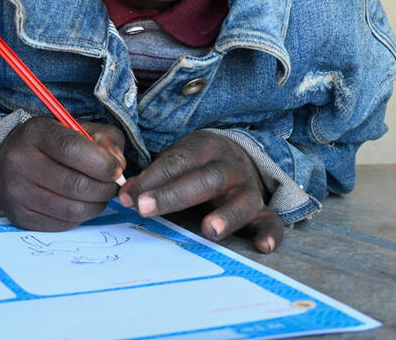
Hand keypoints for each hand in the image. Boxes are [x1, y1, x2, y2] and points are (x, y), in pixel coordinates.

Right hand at [0, 116, 124, 231]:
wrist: (9, 163)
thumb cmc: (53, 144)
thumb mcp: (78, 129)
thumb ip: (106, 140)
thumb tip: (118, 166)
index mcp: (36, 133)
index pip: (72, 149)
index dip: (102, 163)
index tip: (117, 170)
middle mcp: (21, 162)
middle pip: (75, 185)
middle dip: (104, 188)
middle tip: (112, 185)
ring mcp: (17, 192)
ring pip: (73, 210)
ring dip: (96, 205)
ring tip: (98, 194)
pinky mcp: (20, 217)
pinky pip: (64, 224)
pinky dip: (80, 217)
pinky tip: (80, 203)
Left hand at [118, 131, 283, 252]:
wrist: (240, 156)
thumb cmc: (198, 164)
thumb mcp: (176, 161)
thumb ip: (152, 179)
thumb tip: (124, 197)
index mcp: (205, 148)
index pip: (177, 161)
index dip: (153, 179)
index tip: (131, 197)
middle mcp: (230, 166)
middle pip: (205, 179)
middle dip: (174, 194)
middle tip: (146, 208)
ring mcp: (249, 188)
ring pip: (242, 201)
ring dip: (226, 216)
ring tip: (209, 231)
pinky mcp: (263, 209)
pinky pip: (272, 221)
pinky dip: (271, 234)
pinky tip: (263, 247)